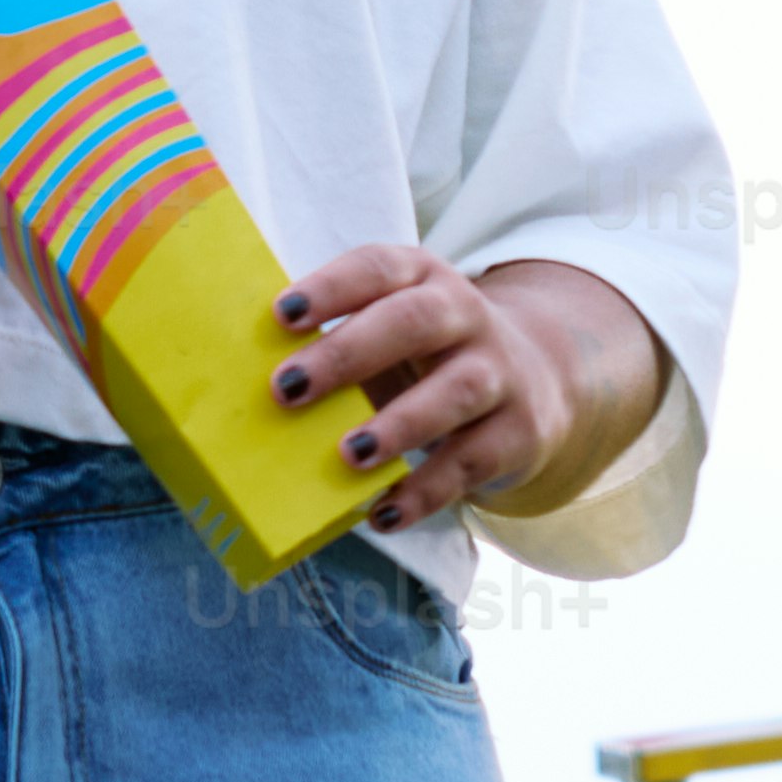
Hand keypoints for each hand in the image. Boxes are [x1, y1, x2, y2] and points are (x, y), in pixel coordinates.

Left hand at [266, 245, 662, 532]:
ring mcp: (500, 372)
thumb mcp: (391, 325)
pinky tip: (382, 512)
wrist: (538, 377)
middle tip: (287, 388)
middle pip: (413, 322)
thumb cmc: (426, 351)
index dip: (330, 288)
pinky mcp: (519, 432)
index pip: (377, 268)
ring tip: (348, 454)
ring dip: (398, 424)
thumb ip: (338, 337)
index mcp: (422, 276)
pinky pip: (472, 463)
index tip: (281, 315)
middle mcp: (465, 314)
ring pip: (456, 391)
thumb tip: (243, 376)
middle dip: (348, 353)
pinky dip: (426, 492)